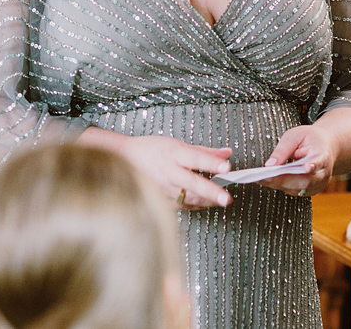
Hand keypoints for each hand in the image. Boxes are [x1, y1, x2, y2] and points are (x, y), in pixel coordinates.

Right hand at [111, 133, 232, 208]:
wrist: (123, 159)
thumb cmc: (152, 150)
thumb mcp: (178, 144)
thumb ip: (204, 151)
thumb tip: (227, 153)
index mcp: (173, 154)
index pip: (195, 158)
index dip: (212, 163)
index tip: (227, 167)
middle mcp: (168, 172)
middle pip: (192, 183)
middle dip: (211, 192)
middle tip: (226, 198)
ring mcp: (163, 188)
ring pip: (187, 198)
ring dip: (206, 201)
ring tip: (221, 201)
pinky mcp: (159, 199)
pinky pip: (181, 206)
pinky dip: (195, 205)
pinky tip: (205, 203)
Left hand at [258, 125, 337, 197]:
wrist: (325, 146)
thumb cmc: (309, 139)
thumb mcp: (295, 135)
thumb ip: (283, 149)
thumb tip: (270, 165)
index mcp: (323, 154)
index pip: (320, 161)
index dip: (314, 165)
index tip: (307, 168)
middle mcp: (324, 172)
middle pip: (305, 180)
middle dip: (283, 179)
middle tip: (263, 177)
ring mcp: (319, 184)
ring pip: (298, 189)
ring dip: (279, 184)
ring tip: (262, 178)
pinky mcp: (313, 190)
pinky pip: (295, 191)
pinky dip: (282, 186)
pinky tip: (270, 180)